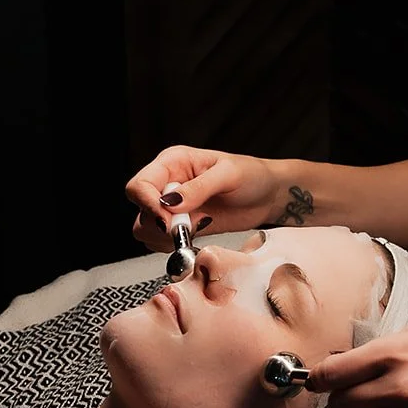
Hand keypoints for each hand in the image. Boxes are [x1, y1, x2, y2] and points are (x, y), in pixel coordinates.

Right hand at [126, 145, 278, 248]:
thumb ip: (199, 188)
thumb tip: (170, 202)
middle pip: (139, 209)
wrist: (269, 196)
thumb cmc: (252, 176)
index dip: (148, 205)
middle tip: (192, 225)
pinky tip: (198, 235)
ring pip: (146, 229)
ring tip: (200, 226)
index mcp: (172, 162)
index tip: (168, 219)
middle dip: (161, 223)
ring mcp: (172, 206)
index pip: (140, 185)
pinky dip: (174, 246)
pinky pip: (161, 242)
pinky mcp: (180, 226)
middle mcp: (166, 183)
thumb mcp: (229, 175)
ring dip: (167, 236)